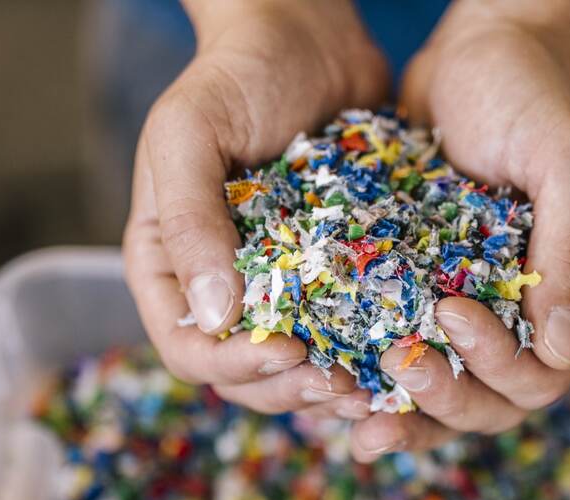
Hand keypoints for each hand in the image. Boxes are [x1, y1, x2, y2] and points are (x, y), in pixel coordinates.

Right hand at [123, 0, 387, 419]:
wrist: (308, 39)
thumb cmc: (236, 75)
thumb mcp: (190, 132)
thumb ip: (188, 219)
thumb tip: (214, 315)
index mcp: (170, 266)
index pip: (188, 349)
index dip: (234, 366)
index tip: (288, 354)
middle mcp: (221, 289)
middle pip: (244, 376)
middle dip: (290, 390)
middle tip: (343, 386)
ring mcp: (278, 290)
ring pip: (296, 371)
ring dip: (331, 391)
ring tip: (376, 389)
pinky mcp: (328, 280)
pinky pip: (343, 337)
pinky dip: (367, 357)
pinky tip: (399, 358)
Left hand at [348, 0, 569, 461]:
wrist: (481, 52)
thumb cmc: (537, 97)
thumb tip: (559, 348)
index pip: (543, 374)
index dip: (497, 365)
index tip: (450, 313)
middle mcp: (526, 322)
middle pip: (492, 403)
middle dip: (446, 396)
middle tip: (398, 363)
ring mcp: (475, 315)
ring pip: (445, 396)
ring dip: (404, 412)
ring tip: (354, 415)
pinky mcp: (422, 298)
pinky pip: (402, 356)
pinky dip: (371, 382)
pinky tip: (333, 386)